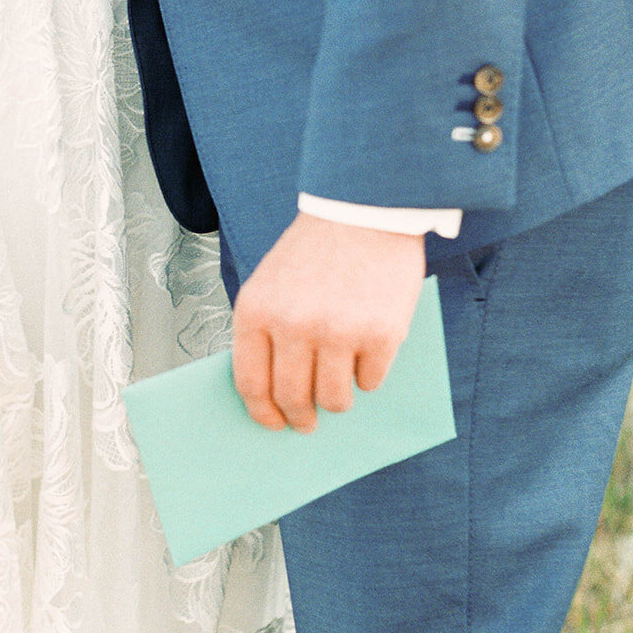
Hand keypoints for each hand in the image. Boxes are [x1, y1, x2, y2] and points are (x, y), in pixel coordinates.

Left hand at [232, 214, 425, 431]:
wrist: (366, 207)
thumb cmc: (316, 248)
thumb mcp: (271, 282)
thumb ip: (267, 330)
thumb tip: (274, 392)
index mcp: (256, 310)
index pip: (251, 382)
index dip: (262, 413)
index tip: (273, 425)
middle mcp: (292, 325)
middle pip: (291, 397)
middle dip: (300, 418)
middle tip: (308, 424)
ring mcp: (338, 331)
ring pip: (334, 399)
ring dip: (337, 403)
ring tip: (341, 392)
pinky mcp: (381, 334)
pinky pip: (370, 381)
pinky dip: (369, 378)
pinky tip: (369, 357)